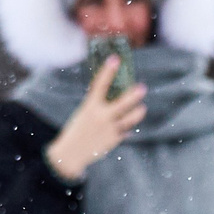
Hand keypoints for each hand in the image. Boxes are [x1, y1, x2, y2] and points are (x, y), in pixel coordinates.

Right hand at [44, 55, 146, 181]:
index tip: (115, 59)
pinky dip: (128, 127)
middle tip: (142, 87)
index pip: (100, 85)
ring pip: (130, 119)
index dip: (108, 71)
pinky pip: (126, 130)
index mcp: (90, 106)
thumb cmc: (77, 129)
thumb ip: (97, 104)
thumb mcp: (84, 112)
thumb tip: (112, 94)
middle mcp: (101, 117)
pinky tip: (131, 125)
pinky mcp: (114, 140)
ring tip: (142, 108)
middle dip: (133, 95)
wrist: (71, 153)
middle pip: (122, 104)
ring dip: (138, 112)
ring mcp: (110, 129)